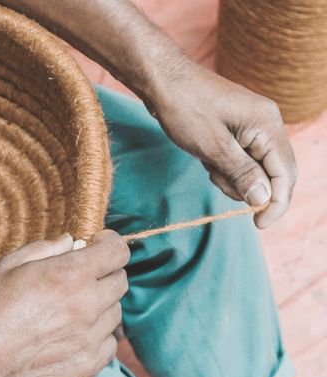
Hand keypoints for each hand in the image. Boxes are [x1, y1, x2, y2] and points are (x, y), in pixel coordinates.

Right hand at [0, 230, 128, 376]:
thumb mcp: (7, 266)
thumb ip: (45, 249)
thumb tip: (68, 242)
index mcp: (71, 275)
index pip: (117, 252)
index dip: (110, 243)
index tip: (98, 244)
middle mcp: (87, 306)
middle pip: (121, 281)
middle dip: (106, 272)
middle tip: (83, 276)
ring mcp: (89, 339)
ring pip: (115, 313)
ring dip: (101, 305)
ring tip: (73, 308)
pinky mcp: (86, 366)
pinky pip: (109, 344)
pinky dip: (98, 335)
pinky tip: (75, 334)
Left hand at [144, 60, 298, 227]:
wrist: (163, 81)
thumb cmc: (185, 108)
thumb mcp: (212, 146)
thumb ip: (241, 173)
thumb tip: (264, 200)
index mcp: (266, 125)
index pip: (285, 173)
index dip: (276, 203)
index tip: (258, 224)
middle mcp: (266, 125)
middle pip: (273, 173)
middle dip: (247, 187)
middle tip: (216, 177)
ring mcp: (251, 128)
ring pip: (253, 170)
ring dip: (231, 177)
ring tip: (207, 162)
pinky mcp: (237, 131)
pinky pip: (239, 161)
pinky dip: (223, 167)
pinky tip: (206, 157)